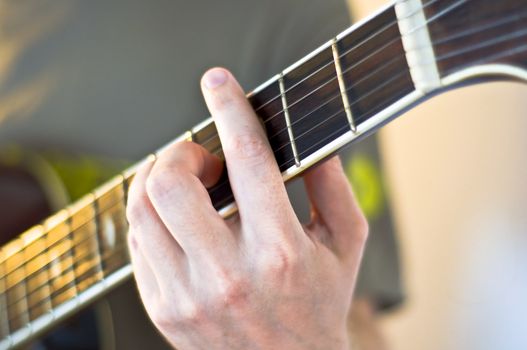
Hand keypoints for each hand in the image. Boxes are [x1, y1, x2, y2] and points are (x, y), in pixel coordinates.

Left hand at [126, 68, 367, 349]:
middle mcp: (228, 274)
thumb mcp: (346, 246)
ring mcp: (187, 295)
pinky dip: (151, 213)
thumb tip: (311, 143)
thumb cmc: (320, 307)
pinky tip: (175, 216)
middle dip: (182, 150)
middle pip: (173, 182)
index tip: (219, 82)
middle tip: (201, 155)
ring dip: (157, 176)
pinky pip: (138, 242)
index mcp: (281, 251)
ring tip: (185, 180)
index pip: (248, 160)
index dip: (230, 110)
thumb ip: (334, 187)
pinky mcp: (162, 308)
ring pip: (142, 209)